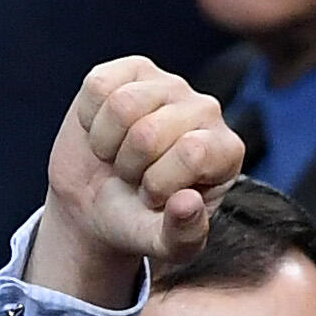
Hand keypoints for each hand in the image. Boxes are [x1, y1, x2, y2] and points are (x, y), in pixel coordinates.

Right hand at [23, 56, 245, 307]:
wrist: (98, 205)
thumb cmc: (139, 221)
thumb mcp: (163, 245)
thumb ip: (182, 236)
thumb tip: (186, 202)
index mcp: (225, 151)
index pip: (191, 152)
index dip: (157, 184)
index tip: (154, 198)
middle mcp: (206, 109)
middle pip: (148, 132)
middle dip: (129, 166)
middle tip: (134, 178)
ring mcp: (169, 84)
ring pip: (121, 105)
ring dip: (108, 144)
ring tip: (119, 156)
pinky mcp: (133, 70)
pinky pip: (98, 86)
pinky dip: (90, 119)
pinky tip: (104, 132)